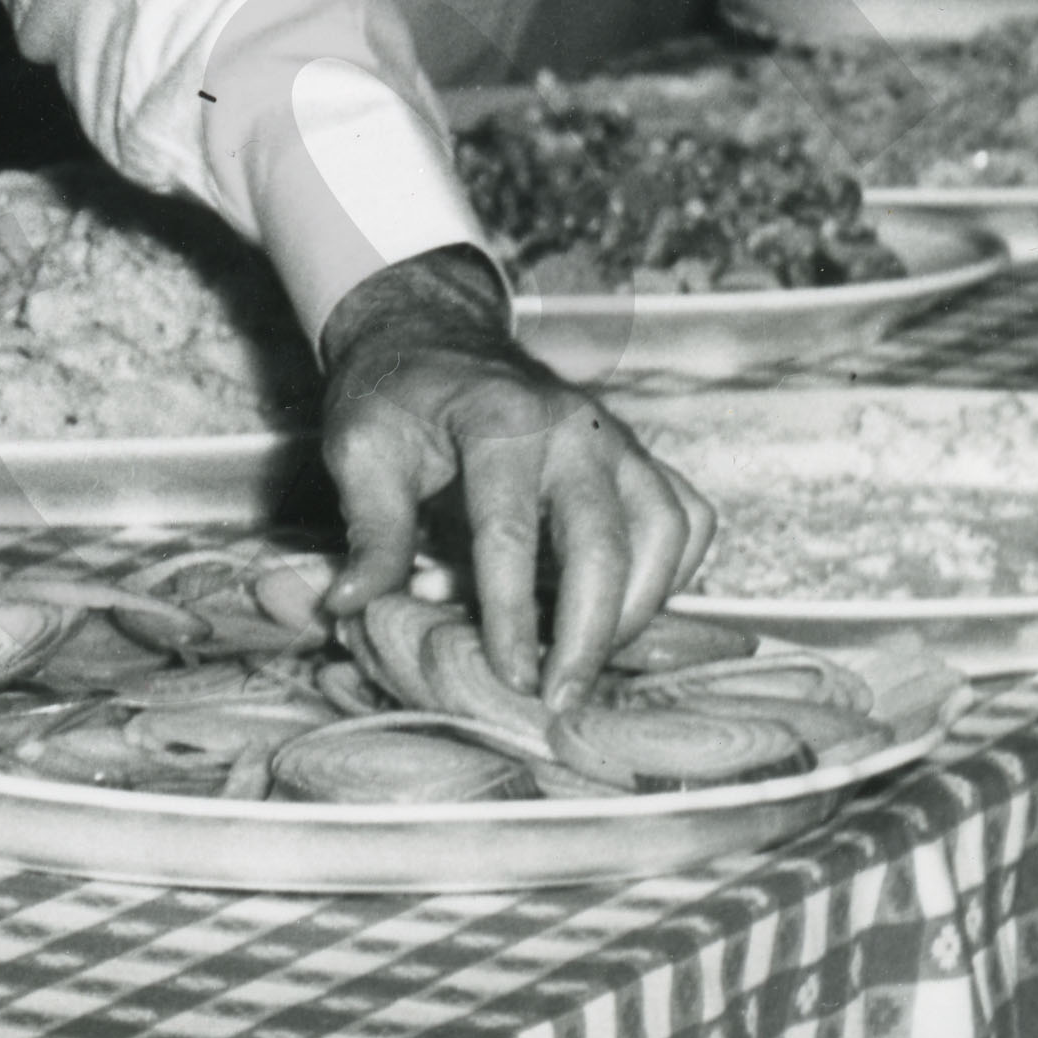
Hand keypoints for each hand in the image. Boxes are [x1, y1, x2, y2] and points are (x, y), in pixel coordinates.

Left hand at [312, 245, 707, 708]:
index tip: (509, 679)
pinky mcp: (640, 457)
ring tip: (587, 663)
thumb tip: (350, 606)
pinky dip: (670, 572)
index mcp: (498, 420)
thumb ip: (369, 530)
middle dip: (588, 632)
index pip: (511, 532)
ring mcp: (618, 439)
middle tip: (561, 699)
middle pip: (604, 542)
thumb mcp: (359, 450)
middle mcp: (574, 427)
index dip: (510, 613)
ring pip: (665, 532)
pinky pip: (687, 518)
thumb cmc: (393, 400)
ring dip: (636, 609)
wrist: (433, 339)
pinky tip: (625, 611)